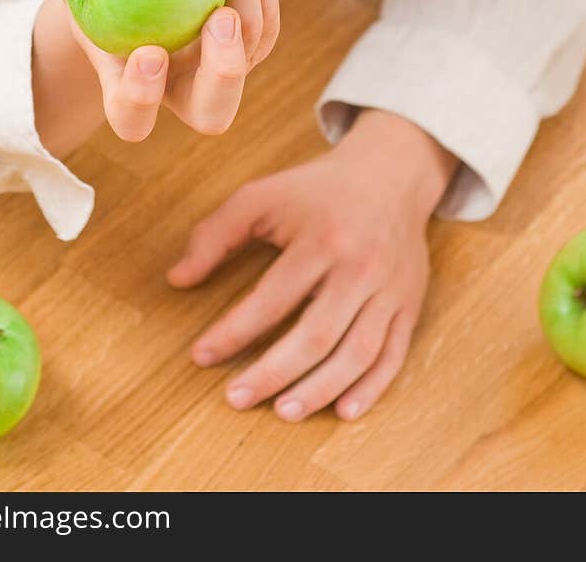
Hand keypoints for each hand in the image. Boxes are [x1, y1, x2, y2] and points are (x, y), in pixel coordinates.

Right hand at [33, 0, 279, 141]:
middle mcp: (180, 91)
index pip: (133, 118)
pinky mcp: (248, 43)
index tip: (147, 51)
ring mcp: (219, 72)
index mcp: (127, 92)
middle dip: (224, 69)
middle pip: (214, 113)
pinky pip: (266, 22)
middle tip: (220, 15)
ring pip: (251, 53)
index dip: (142, 96)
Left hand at [167, 112, 457, 421]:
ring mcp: (389, 289)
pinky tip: (342, 410)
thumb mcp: (262, 196)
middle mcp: (359, 267)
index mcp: (321, 239)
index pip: (272, 298)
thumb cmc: (317, 190)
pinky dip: (371, 389)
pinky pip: (393, 355)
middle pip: (316, 335)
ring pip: (357, 353)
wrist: (391, 174)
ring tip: (282, 411)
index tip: (201, 355)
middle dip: (273, 373)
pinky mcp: (408, 304)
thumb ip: (217, 234)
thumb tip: (177, 279)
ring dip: (319, 390)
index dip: (234, 331)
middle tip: (236, 398)